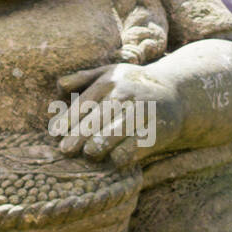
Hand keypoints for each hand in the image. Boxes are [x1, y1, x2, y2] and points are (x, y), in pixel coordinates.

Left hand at [55, 62, 183, 166]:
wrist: (176, 94)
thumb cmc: (134, 84)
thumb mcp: (111, 72)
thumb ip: (83, 78)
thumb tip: (58, 86)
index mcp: (110, 81)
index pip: (82, 104)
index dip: (66, 121)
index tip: (55, 133)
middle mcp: (124, 96)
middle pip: (93, 123)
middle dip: (76, 139)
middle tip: (66, 150)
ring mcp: (139, 115)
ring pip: (109, 138)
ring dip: (95, 149)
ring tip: (90, 153)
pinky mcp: (152, 133)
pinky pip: (129, 151)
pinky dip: (118, 157)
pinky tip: (112, 159)